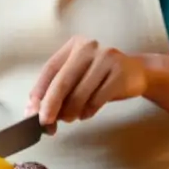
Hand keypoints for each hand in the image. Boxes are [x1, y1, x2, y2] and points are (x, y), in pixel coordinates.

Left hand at [27, 37, 148, 132]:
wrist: (137, 73)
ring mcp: (106, 58)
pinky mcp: (119, 73)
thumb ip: (57, 89)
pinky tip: (86, 114)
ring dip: (71, 112)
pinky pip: (97, 100)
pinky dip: (88, 112)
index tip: (31, 112)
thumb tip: (34, 111)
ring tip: (70, 117)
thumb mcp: (77, 76)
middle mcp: (88, 47)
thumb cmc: (100, 77)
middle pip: (62, 81)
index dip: (39, 92)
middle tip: (45, 123)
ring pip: (80, 93)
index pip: (50, 70)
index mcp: (73, 45)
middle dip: (51, 105)